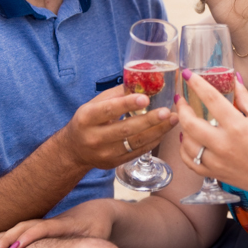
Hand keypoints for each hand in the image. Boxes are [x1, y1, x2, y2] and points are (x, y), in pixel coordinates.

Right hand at [0, 199, 116, 247]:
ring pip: (18, 228)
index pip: (45, 228)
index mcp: (66, 225)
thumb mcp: (100, 238)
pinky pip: (17, 232)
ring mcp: (43, 224)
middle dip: (7, 239)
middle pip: (25, 227)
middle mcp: (51, 223)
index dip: (30, 237)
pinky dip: (0, 238)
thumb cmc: (99, 229)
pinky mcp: (38, 228)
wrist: (98, 212)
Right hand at [57, 86, 178, 169]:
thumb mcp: (93, 105)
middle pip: (126, 129)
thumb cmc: (87, 122)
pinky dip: (153, 141)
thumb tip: (141, 83)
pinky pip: (138, 152)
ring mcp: (105, 153)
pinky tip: (164, 131)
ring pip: (135, 143)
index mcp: (87, 118)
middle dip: (149, 120)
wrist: (74, 151)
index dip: (127, 104)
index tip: (146, 98)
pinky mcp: (114, 163)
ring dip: (158, 131)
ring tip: (173, 120)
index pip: (109, 109)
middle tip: (167, 111)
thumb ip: (115, 95)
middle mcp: (94, 137)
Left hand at [175, 71, 247, 199]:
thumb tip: (235, 80)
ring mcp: (217, 160)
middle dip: (181, 108)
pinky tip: (188, 141)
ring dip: (182, 129)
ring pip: (187, 144)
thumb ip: (245, 98)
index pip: (211, 99)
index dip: (197, 84)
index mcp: (236, 125)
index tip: (187, 74)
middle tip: (180, 100)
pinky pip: (190, 162)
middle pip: (190, 123)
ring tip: (184, 120)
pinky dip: (185, 151)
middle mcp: (223, 143)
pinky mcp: (215, 173)